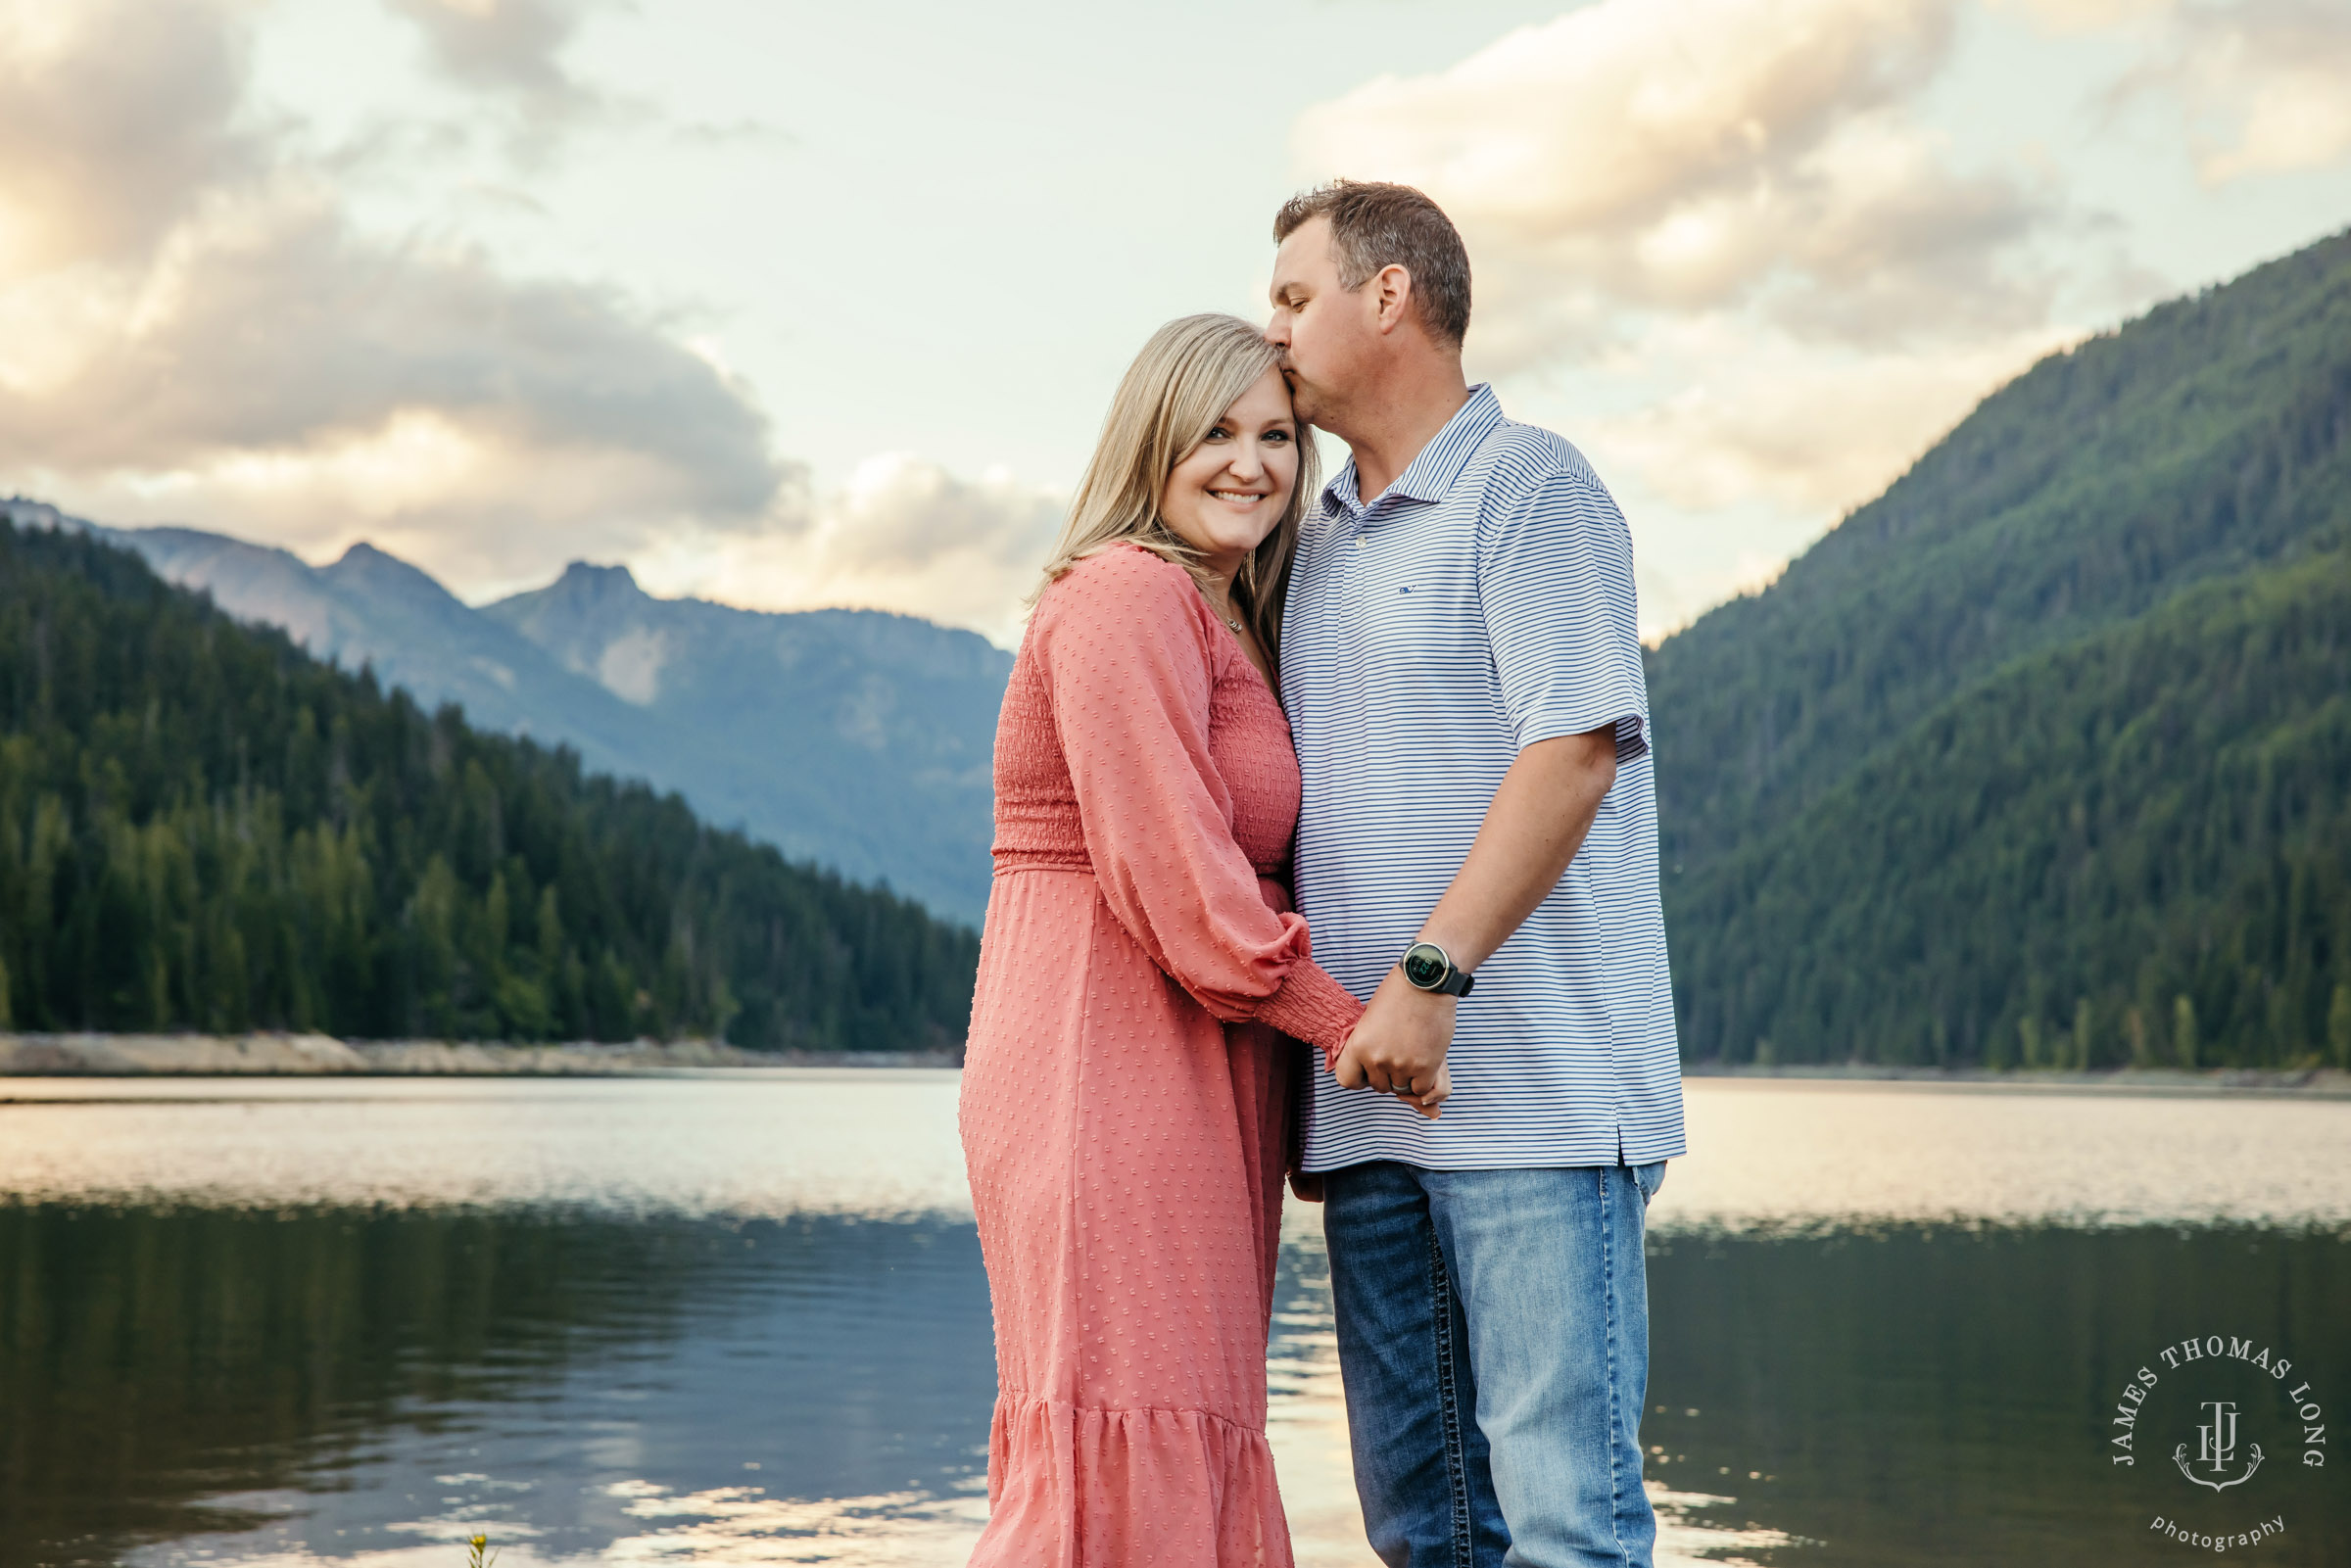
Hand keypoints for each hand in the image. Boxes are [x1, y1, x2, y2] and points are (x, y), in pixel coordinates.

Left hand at [1332, 967, 1455, 1118]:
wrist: (1426, 981)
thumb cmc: (1397, 993)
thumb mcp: (1370, 1019)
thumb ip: (1367, 1046)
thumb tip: (1369, 1069)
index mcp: (1358, 1045)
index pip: (1347, 1081)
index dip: (1359, 1078)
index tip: (1368, 1070)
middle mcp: (1377, 1059)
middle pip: (1379, 1086)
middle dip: (1387, 1076)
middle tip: (1398, 1055)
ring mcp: (1402, 1064)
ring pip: (1401, 1089)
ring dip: (1407, 1077)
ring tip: (1412, 1053)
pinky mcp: (1427, 1066)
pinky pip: (1422, 1089)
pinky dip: (1424, 1081)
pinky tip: (1425, 1063)